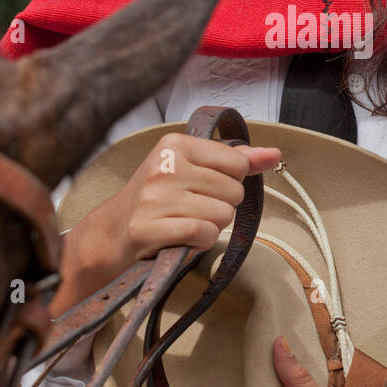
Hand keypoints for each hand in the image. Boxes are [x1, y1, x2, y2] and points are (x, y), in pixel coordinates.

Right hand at [73, 132, 281, 283]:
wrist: (111, 232)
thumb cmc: (158, 199)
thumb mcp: (193, 170)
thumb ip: (236, 162)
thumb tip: (274, 155)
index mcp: (175, 144)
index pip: (237, 163)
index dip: (229, 183)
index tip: (204, 188)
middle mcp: (164, 166)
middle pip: (232, 192)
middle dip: (220, 208)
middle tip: (191, 210)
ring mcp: (153, 197)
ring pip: (221, 215)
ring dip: (210, 228)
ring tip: (185, 224)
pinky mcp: (146, 227)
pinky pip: (201, 234)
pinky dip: (199, 243)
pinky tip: (183, 239)